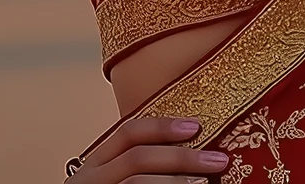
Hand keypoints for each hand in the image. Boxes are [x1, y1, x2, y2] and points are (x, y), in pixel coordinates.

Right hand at [66, 116, 229, 182]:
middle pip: (137, 157)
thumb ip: (142, 172)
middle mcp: (89, 181)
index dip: (162, 127)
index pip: (127, 133)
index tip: (195, 126)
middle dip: (181, 156)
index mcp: (94, 166)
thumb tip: (193, 160)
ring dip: (176, 181)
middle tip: (216, 160)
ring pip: (138, 182)